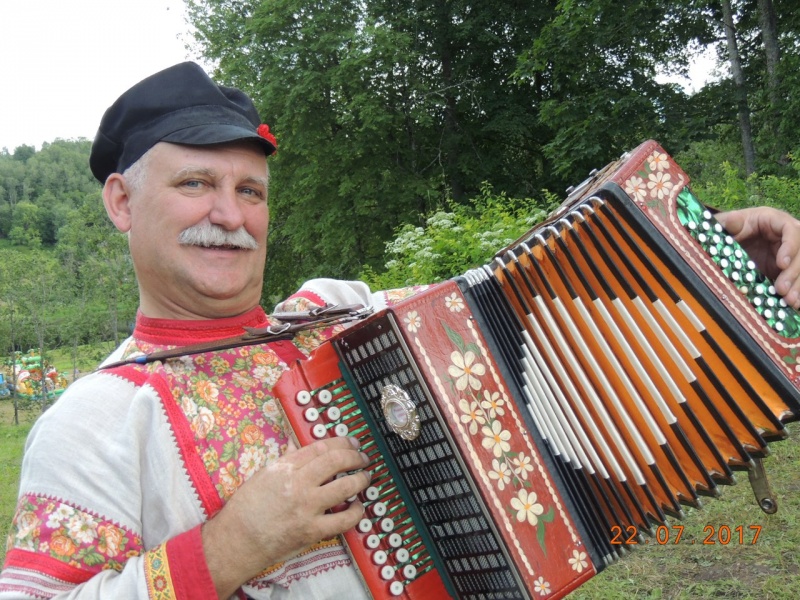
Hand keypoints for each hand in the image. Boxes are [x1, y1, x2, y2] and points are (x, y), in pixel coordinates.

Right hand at [202, 435, 369, 596]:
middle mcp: (298, 484)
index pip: (321, 447)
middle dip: (355, 457)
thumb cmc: (245, 510)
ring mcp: (307, 508)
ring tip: (365, 477)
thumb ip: (285, 461)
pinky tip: (357, 506)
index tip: (351, 443)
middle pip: (336, 461)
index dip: (341, 442)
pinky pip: (344, 519)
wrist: (236, 542)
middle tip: (362, 458)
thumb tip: (297, 446)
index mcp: (285, 468)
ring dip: (360, 479)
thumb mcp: (262, 476)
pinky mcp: (312, 531)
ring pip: (345, 486)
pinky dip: (356, 511)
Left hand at [715, 207, 799, 307]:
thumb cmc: (731, 228)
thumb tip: (729, 220)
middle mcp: (788, 235)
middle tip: (782, 289)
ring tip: (789, 301)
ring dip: (798, 284)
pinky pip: (797, 277)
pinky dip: (798, 290)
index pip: (791, 229)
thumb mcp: (729, 224)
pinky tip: (793, 303)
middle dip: (794, 272)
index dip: (790, 246)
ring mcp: (790, 252)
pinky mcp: (788, 267)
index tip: (781, 263)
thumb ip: (729, 222)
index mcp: (774, 220)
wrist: (732, 240)